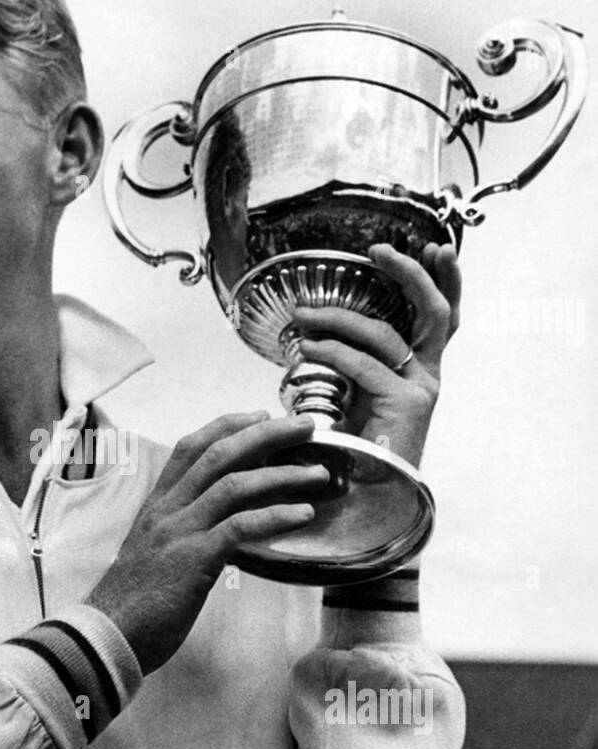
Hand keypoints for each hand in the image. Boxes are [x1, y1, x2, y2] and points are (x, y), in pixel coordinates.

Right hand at [85, 412, 329, 673]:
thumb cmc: (132, 604)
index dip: (227, 426)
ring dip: (283, 475)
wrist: (106, 637)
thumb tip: (217, 529)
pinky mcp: (193, 559)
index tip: (260, 416)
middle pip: (219, 454)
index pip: (190, 448)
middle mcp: (167, 510)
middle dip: (266, 434)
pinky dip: (276, 516)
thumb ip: (180, 534)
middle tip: (305, 427)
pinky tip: (303, 514)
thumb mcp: (153, 555)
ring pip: (235, 485)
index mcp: (157, 506)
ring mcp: (179, 532)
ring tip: (318, 474)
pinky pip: (240, 526)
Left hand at [291, 242, 460, 466]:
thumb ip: (352, 363)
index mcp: (421, 371)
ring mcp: (422, 390)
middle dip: (413, 275)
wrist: (364, 499)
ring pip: (387, 334)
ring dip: (341, 317)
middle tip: (381, 250)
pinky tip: (308, 345)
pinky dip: (333, 350)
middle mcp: (428, 377)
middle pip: (436, 313)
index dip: (444, 281)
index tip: (435, 249)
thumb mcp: (355, 395)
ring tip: (304, 314)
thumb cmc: (354, 448)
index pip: (443, 318)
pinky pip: (365, 365)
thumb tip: (318, 327)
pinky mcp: (406, 405)